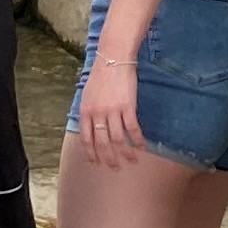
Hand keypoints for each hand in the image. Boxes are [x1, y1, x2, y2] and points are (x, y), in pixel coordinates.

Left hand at [73, 44, 150, 164]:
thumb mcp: (87, 94)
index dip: (91, 153)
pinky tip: (142, 146)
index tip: (95, 163)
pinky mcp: (128, 107)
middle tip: (114, 168)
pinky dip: (138, 140)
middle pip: (102, 143)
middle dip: (108, 158)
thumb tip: (90, 128)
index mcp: (85, 111)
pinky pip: (133, 129)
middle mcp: (97, 113)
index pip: (86, 138)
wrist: (113, 59)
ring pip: (118, 139)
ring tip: (131, 161)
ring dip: (125, 153)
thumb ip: (88, 112)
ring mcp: (113, 111)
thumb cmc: (101, 75)